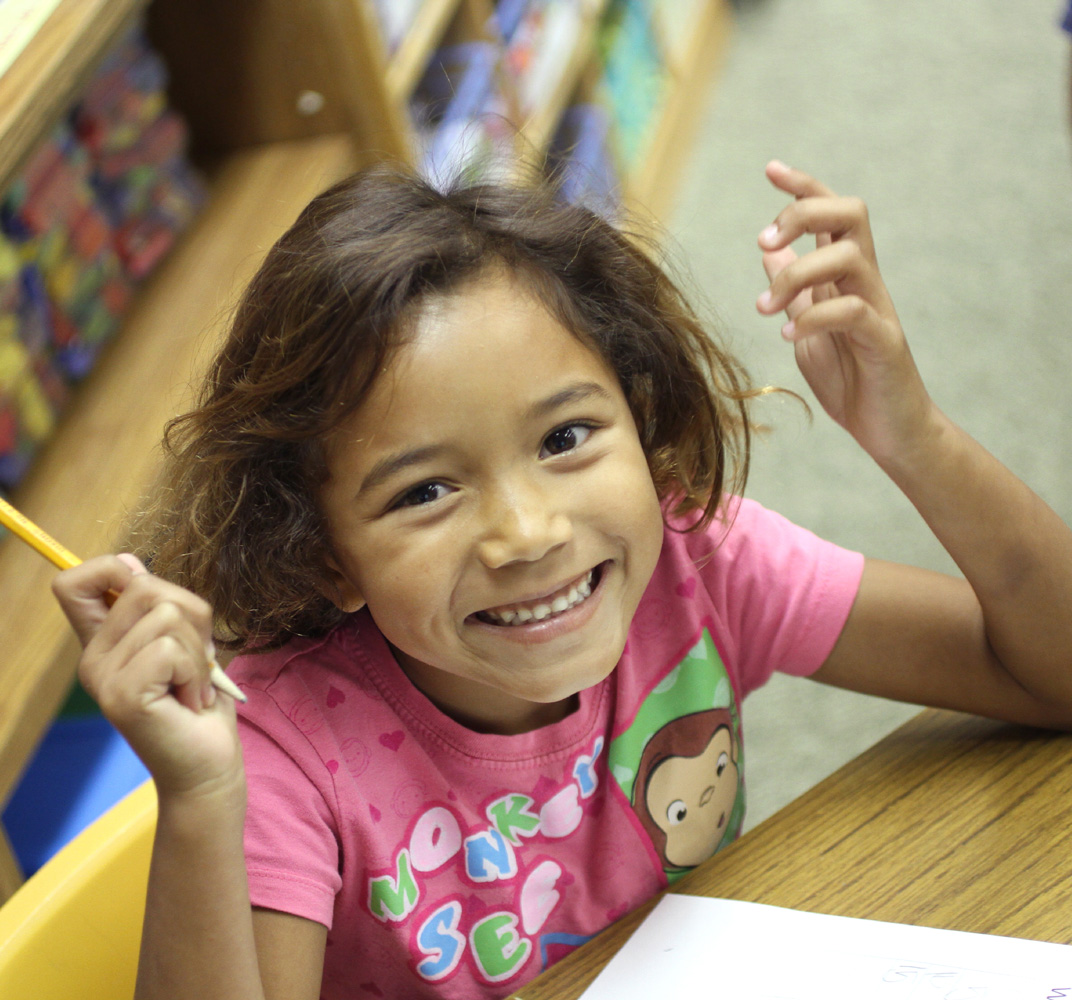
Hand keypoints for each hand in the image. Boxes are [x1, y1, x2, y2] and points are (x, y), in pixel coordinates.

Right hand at [52, 555, 242, 798]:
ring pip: (166, 615)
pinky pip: (171, 649)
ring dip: (199, 650)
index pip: (73, 582)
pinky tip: (190, 702)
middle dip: (192, 615)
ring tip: (194, 685)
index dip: (114, 570)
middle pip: (143, 586)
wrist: (208, 765)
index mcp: (103, 641)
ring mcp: (102, 678)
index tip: (157, 602)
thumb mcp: (187, 641)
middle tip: (197, 660)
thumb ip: (160, 606)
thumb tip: (129, 562)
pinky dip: (196, 672)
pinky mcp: (122, 696)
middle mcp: (93, 658)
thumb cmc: (200, 701)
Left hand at [756, 161, 935, 465]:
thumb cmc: (852, 379)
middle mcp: (865, 282)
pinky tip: (787, 335)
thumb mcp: (807, 328)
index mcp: (845, 276)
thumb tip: (770, 250)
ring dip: (796, 275)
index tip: (770, 169)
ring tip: (765, 307)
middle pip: (850, 213)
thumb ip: (794, 290)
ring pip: (848, 256)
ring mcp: (878, 309)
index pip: (832, 213)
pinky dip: (814, 317)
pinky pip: (853, 311)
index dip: (804, 186)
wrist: (889, 430)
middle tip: (763, 240)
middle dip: (802, 213)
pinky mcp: (884, 341)